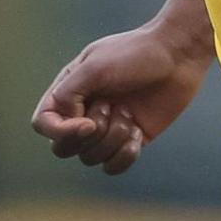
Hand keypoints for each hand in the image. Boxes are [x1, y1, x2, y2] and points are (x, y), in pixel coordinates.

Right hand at [32, 24, 210, 174]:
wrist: (177, 55)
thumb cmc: (134, 54)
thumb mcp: (94, 67)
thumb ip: (67, 94)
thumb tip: (66, 124)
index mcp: (69, 91)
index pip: (43, 124)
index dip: (60, 132)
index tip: (87, 124)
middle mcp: (83, 112)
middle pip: (63, 148)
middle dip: (89, 135)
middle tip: (111, 107)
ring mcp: (106, 128)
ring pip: (91, 158)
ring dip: (113, 138)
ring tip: (130, 112)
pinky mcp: (129, 139)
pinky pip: (114, 166)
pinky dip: (125, 154)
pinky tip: (139, 132)